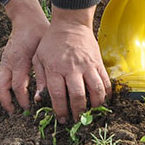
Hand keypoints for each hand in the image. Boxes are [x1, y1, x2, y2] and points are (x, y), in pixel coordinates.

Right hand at [0, 0, 49, 114]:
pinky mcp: (4, 59)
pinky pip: (0, 76)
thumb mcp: (44, 55)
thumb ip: (42, 75)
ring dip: (3, 95)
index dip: (23, 100)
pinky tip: (13, 92)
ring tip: (11, 105)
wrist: (27, 20)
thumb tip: (41, 95)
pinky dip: (4, 87)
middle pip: (0, 86)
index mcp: (19, 62)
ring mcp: (4, 61)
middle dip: (5, 101)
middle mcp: (8, 63)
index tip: (30, 108)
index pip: (18, 87)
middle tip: (13, 112)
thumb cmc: (39, 35)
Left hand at [32, 7, 110, 123]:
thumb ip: (39, 78)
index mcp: (55, 69)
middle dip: (78, 112)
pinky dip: (106, 94)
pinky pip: (106, 82)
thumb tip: (39, 98)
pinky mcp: (98, 63)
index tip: (62, 119)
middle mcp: (72, 69)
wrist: (70, 24)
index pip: (58, 95)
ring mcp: (87, 66)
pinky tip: (102, 100)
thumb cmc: (51, 42)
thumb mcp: (38, 58)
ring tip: (90, 112)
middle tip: (76, 119)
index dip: (61, 110)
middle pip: (78, 96)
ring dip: (94, 105)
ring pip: (96, 91)